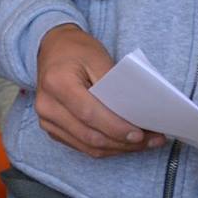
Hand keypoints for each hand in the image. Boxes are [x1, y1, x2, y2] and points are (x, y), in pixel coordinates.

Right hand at [34, 25, 163, 158]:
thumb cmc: (77, 50)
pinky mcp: (52, 129)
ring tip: (144, 143)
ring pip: (88, 146)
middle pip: (89, 136)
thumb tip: (135, 114)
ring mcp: (47, 120)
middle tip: (151, 140)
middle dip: (123, 142)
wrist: (53, 49)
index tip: (140, 134)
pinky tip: (125, 143)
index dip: (116, 128)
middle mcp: (46, 106)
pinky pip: (82, 146)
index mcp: (56, 83)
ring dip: (118, 148)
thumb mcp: (98, 58)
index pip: (89, 114)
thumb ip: (113, 87)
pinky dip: (107, 147)